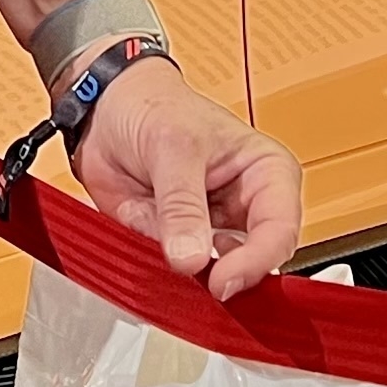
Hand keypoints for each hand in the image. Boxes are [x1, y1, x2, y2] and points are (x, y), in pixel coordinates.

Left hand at [69, 55, 303, 302]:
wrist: (107, 109)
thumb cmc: (154, 106)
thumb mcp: (172, 145)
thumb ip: (182, 204)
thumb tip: (192, 259)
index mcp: (268, 173)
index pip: (279, 231)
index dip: (254, 263)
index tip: (220, 280)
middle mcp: (247, 209)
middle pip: (250, 264)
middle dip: (209, 264)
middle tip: (177, 254)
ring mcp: (213, 231)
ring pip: (207, 274)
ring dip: (171, 254)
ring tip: (146, 207)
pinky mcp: (181, 246)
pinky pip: (169, 271)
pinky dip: (147, 250)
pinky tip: (137, 210)